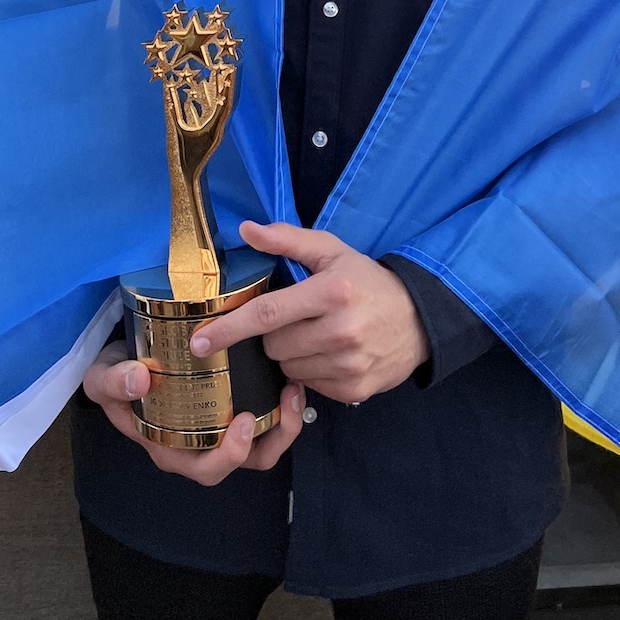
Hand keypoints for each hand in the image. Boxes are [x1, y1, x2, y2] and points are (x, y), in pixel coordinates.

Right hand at [82, 339, 304, 485]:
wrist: (122, 356)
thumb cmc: (115, 373)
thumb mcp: (102, 376)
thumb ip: (112, 381)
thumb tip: (138, 380)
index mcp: (170, 448)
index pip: (206, 468)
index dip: (231, 455)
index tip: (243, 420)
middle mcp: (197, 446)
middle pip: (243, 463)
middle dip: (271, 441)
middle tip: (282, 406)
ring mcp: (218, 429)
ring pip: (260, 447)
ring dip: (284, 426)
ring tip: (293, 392)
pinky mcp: (231, 407)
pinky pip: (263, 422)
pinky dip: (281, 408)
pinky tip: (286, 381)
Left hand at [192, 221, 429, 404]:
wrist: (419, 319)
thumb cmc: (366, 281)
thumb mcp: (331, 251)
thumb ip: (286, 240)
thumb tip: (245, 229)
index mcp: (331, 292)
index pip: (267, 314)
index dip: (229, 329)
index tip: (200, 341)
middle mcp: (340, 330)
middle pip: (273, 345)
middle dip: (273, 335)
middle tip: (297, 320)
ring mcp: (348, 364)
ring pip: (288, 368)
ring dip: (291, 354)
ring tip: (316, 336)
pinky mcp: (354, 389)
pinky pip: (309, 385)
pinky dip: (311, 372)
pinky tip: (330, 355)